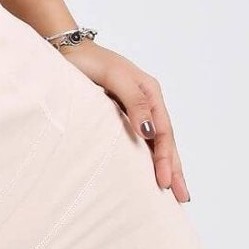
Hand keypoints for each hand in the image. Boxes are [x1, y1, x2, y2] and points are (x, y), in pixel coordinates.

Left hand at [57, 40, 190, 201]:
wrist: (65, 50)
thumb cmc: (87, 61)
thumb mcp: (114, 77)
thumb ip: (134, 102)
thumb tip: (149, 132)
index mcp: (150, 92)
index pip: (163, 133)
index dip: (165, 159)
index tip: (164, 183)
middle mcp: (147, 102)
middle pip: (165, 141)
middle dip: (174, 169)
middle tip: (182, 198)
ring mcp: (134, 110)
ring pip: (155, 143)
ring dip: (165, 166)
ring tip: (173, 190)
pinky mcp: (119, 115)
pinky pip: (139, 141)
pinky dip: (148, 158)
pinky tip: (149, 171)